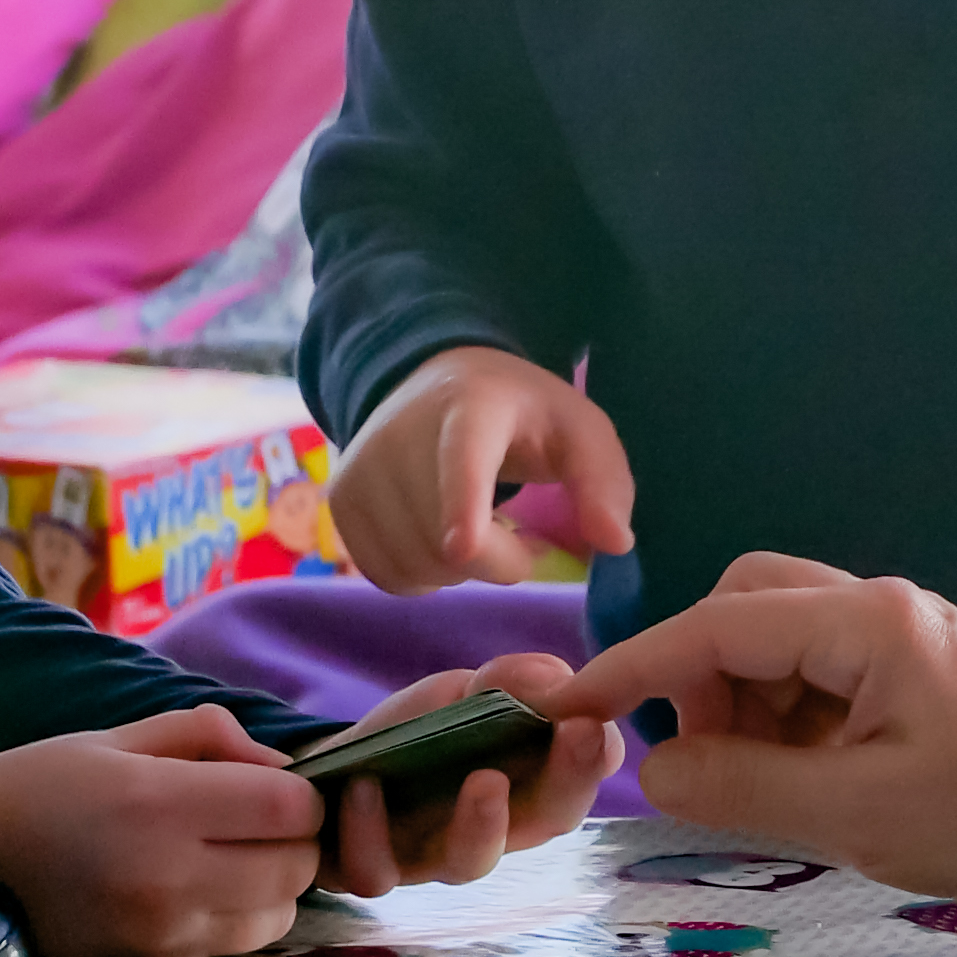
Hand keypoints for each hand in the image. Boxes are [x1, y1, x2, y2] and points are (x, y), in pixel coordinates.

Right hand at [0, 706, 327, 956]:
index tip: (274, 785)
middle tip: (257, 822)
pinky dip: (233, 917)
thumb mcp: (117, 738)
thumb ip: (208, 736)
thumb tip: (281, 766)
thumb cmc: (36, 787)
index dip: (300, 793)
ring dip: (272, 885)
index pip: (290, 807)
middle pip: (296, 868)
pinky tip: (192, 890)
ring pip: (277, 916)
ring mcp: (160, 933)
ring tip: (228, 858)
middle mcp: (166, 876)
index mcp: (157, 804)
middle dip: (292, 839)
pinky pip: (231, 944)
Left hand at [311, 648, 620, 893]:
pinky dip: (371, 831)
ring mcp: (432, 856)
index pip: (578, 777)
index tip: (595, 723)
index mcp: (526, 785)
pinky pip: (378, 870)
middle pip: (545, 822)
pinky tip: (365, 789)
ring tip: (486, 781)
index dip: (595, 758)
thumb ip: (510, 681)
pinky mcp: (373, 870)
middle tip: (579, 737)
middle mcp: (492, 829)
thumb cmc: (416, 736)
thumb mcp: (461, 693)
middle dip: (568, 782)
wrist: (332, 774)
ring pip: (470, 863)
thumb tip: (556, 678)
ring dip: (483, 826)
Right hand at [332, 345, 632, 593]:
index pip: (463, 458)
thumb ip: (605, 482)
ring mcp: (361, 466)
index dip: (462, 505)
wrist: (432, 380)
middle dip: (499, 559)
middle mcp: (401, 432)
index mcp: (472, 406)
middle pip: (449, 542)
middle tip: (521, 532)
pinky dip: (423, 575)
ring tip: (480, 528)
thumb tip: (615, 543)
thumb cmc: (521, 414)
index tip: (464, 547)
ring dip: (461, 570)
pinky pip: (386, 576)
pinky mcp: (341, 500)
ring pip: (417, 566)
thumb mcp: (579, 430)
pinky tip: (440, 538)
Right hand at [547, 556, 956, 900]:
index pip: (715, 624)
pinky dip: (793, 727)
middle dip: (701, 677)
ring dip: (749, 709)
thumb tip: (653, 771)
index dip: (635, 666)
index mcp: (863, 623)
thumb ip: (744, 788)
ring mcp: (904, 643)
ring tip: (770, 792)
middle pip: (746, 609)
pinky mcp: (921, 680)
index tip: (570, 708)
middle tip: (705, 765)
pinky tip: (814, 790)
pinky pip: (824, 682)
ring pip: (782, 647)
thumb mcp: (859, 814)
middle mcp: (878, 611)